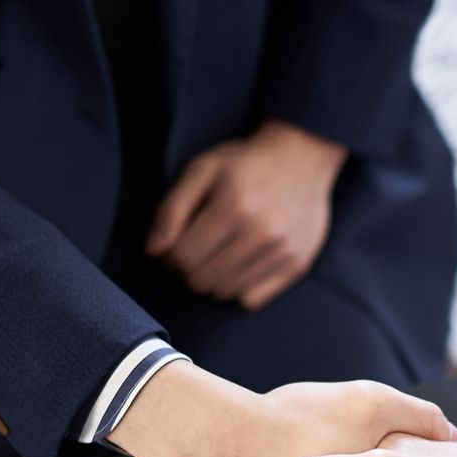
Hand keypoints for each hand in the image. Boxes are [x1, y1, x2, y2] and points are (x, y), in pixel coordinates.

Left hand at [146, 120, 346, 310]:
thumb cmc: (246, 163)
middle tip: (195, 251)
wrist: (302, 157)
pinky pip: (252, 300)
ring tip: (218, 256)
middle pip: (202, 280)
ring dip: (213, 279)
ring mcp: (281, 252)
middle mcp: (260, 234)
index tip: (174, 247)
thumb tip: (153, 250)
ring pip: (225, 292)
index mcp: (233, 207)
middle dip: (189, 269)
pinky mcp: (296, 264)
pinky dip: (239, 289)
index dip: (170, 256)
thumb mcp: (202, 170)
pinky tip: (240, 265)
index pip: (183, 256)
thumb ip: (172, 208)